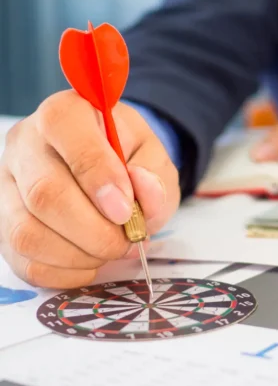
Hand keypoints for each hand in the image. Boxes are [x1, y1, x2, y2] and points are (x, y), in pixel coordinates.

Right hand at [0, 90, 180, 288]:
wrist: (112, 173)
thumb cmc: (130, 160)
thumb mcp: (154, 157)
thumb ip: (154, 172)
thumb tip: (141, 185)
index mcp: (65, 114)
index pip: (65, 132)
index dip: (97, 176)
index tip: (125, 209)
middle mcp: (25, 144)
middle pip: (44, 193)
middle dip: (94, 230)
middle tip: (126, 240)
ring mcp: (7, 185)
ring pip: (27, 232)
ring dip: (79, 255)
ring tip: (110, 250)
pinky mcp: (2, 223)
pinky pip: (23, 260)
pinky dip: (63, 271)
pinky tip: (89, 261)